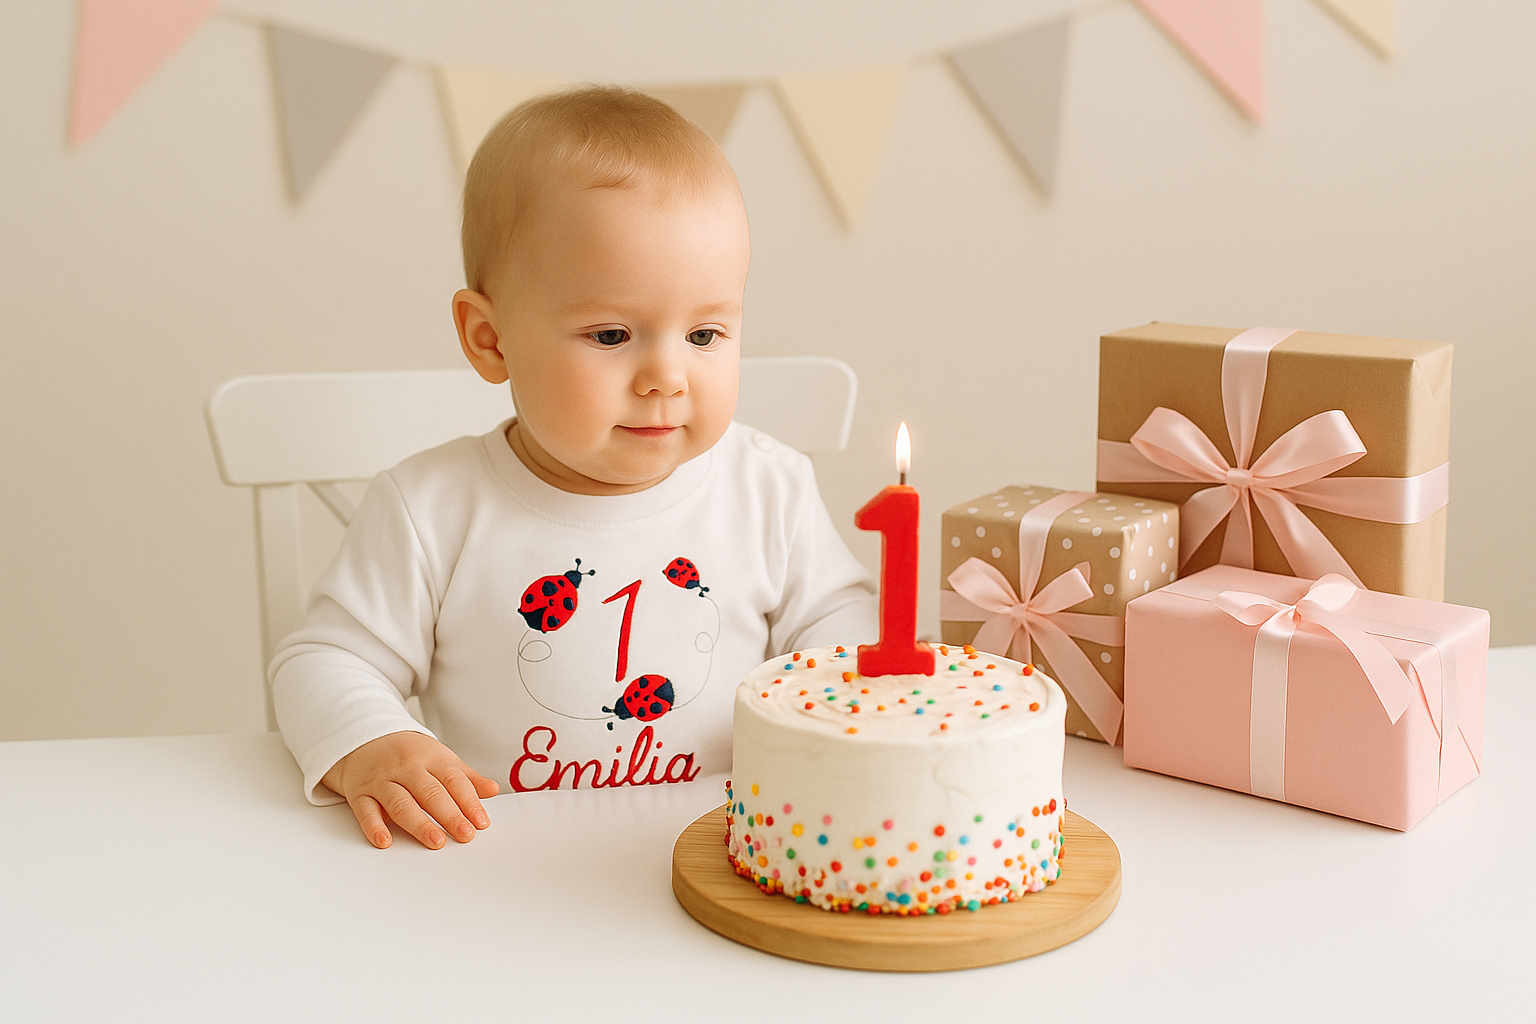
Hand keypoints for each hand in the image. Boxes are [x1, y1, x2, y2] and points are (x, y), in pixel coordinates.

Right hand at [322, 731, 499, 849]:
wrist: (363, 738)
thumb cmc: (408, 754)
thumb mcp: (439, 758)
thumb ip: (466, 777)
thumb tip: (493, 790)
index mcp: (431, 757)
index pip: (453, 780)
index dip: (469, 802)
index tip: (481, 822)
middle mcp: (406, 768)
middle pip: (430, 793)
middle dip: (449, 815)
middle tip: (465, 835)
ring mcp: (381, 780)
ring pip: (401, 803)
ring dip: (419, 823)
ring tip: (436, 841)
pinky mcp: (360, 793)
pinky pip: (366, 811)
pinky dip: (374, 827)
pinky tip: (385, 841)